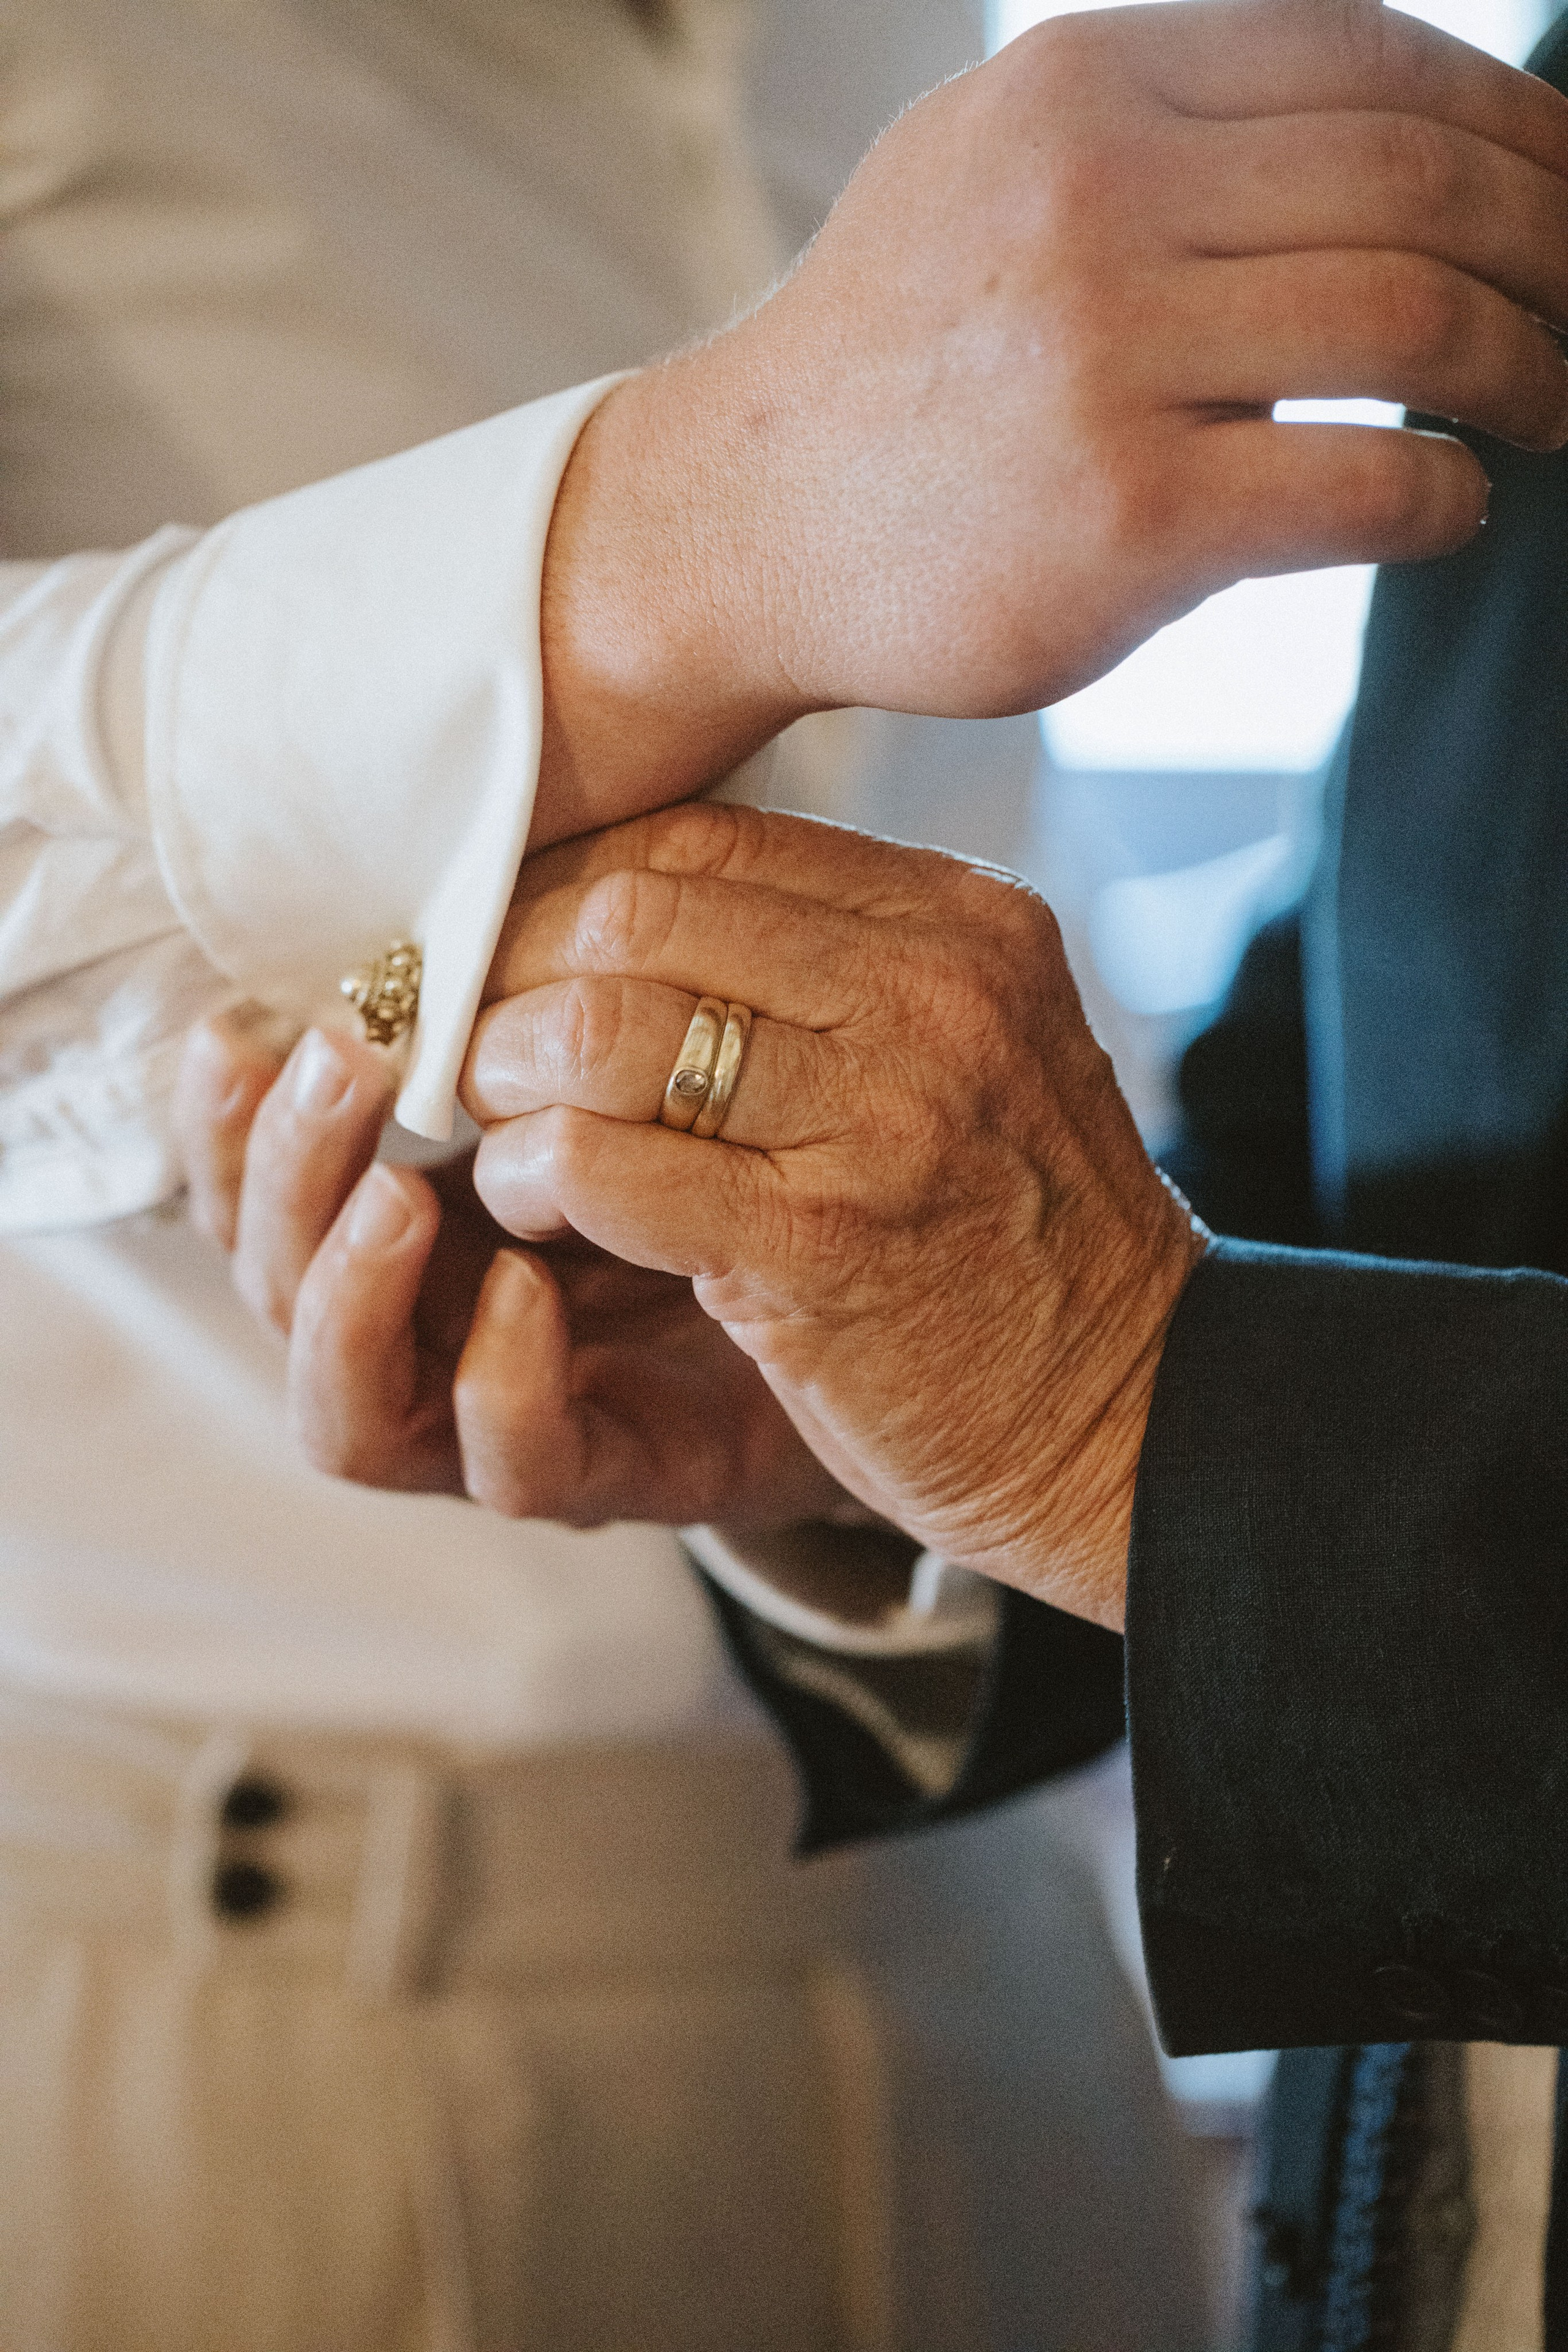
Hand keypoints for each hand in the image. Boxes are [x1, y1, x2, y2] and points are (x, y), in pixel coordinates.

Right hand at [173, 1012, 850, 1530]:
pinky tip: (527, 1290)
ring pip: (346, 1405)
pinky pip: (512, 1464)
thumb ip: (553, 987)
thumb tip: (472, 857)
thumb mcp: (644, 1052)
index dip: (225, 1117)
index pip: (263, 1180)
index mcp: (420, 1214)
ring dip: (346, 1291)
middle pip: (276, 1280)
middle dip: (282, 1171)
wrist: (909, 1298)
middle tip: (341, 1061)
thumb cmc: (758, 1154)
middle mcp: (435, 1320)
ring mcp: (511, 1409)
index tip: (238, 1016)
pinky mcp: (615, 1471)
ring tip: (396, 1190)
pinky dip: (499, 1384)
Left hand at [463, 803, 1209, 1630]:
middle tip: (478, 1047)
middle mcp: (931, 993)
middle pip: (637, 913)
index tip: (518, 959)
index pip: (707, 840)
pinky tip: (529, 1206)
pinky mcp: (817, 1246)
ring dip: (509, 1077)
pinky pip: (599, 1163)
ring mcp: (880, 1119)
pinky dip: (528, 1176)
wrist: (1130, 1412)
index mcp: (960, 922)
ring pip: (601, 1026)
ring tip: (500, 1131)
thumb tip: (628, 909)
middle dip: (517, 975)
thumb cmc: (1017, 1233)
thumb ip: (837, 963)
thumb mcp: (971, 1043)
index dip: (574, 891)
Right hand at [533, 0, 1567, 840]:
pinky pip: (1365, 485)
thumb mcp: (999, 167)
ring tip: (1554, 408)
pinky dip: (1447, 497)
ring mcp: (1107, 358)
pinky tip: (1455, 507)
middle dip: (1552, 247)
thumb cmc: (895, 364)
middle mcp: (1098, 195)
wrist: (740, 524)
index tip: (1566, 190)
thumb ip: (1167, 121)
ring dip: (1529, 369)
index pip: (1371, 61)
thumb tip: (1387, 115)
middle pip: (1420, 182)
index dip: (1514, 122)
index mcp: (1085, 84)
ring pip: (1417, 323)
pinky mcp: (1125, 520)